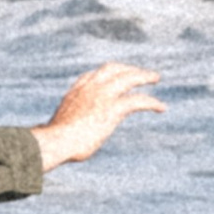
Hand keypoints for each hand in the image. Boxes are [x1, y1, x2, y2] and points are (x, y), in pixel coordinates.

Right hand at [35, 60, 163, 168]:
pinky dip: (152, 102)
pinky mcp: (113, 108)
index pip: (93, 76)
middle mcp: (90, 88)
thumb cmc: (53, 142)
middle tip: (140, 74)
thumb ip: (61, 130)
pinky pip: (138, 100)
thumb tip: (53, 145)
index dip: (105, 75)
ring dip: (143, 76)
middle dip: (127, 69)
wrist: (56, 141)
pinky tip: (161, 107)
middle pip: (113, 69)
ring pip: (128, 78)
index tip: (113, 78)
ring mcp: (102, 95)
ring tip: (155, 78)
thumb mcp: (57, 132)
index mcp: (76, 91)